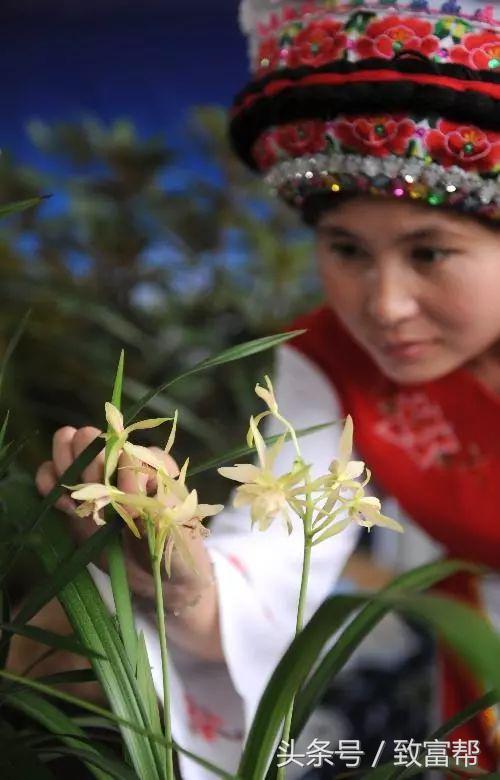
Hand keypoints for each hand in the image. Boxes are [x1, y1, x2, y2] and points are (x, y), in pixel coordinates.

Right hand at [35, 426, 214, 604]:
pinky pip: (49, 470)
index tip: (130, 511)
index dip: (119, 479)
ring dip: (66, 471)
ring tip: (79, 504)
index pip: (122, 448)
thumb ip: (150, 501)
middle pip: (88, 437)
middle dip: (89, 471)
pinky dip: (48, 483)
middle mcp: (121, 458)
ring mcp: (95, 473)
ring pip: (66, 443)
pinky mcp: (74, 493)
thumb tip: (123, 487)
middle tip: (99, 503)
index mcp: (151, 459)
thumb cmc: (172, 544)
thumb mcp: (170, 524)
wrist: (157, 574)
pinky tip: (65, 508)